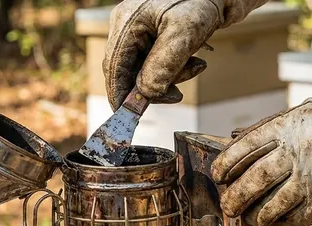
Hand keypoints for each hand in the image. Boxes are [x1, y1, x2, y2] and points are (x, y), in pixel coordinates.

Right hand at [103, 0, 226, 109]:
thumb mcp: (184, 33)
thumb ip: (163, 65)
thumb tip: (146, 94)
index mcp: (127, 22)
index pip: (114, 67)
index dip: (121, 95)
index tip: (130, 117)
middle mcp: (129, 25)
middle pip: (129, 70)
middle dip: (153, 85)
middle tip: (178, 93)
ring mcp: (142, 29)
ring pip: (145, 68)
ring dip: (171, 76)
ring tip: (197, 66)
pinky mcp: (157, 34)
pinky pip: (158, 61)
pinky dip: (176, 68)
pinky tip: (195, 61)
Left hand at [210, 80, 311, 225]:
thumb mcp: (305, 113)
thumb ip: (274, 131)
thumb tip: (238, 148)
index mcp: (289, 126)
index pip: (244, 149)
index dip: (225, 166)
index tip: (218, 176)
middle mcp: (300, 152)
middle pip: (254, 181)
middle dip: (234, 198)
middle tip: (227, 206)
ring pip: (272, 206)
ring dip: (256, 216)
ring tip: (250, 218)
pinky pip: (298, 217)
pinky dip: (284, 221)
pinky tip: (278, 219)